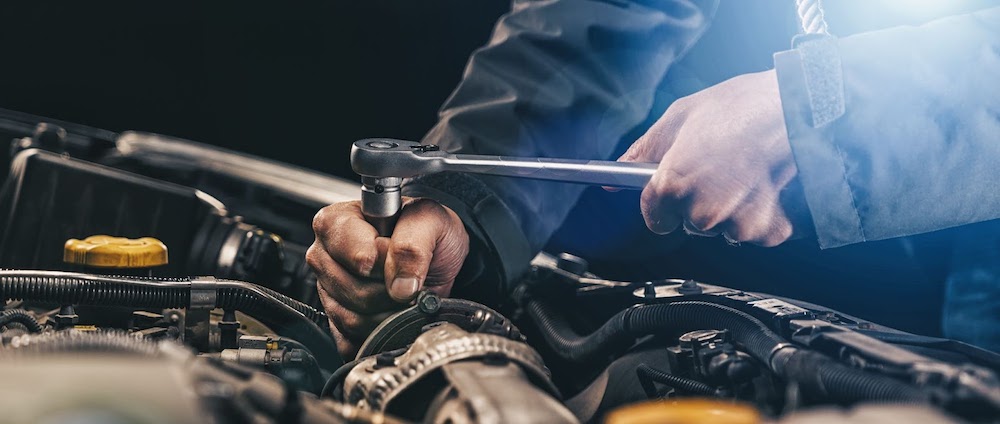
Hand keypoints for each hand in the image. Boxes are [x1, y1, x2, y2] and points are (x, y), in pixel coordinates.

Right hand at [306, 197, 468, 356]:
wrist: (438, 259)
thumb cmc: (427, 233)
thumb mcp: (430, 220)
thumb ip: (412, 244)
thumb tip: (400, 285)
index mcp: (338, 221)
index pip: (356, 255)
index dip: (384, 262)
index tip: (398, 258)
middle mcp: (325, 254)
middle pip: (353, 289)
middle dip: (390, 289)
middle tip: (407, 277)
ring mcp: (328, 289)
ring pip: (353, 318)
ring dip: (389, 311)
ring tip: (403, 293)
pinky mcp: (336, 319)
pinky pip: (351, 339)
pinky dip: (380, 332)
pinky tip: (393, 312)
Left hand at [618, 70, 809, 246]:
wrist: (798, 108)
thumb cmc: (740, 108)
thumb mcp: (678, 119)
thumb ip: (643, 153)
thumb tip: (613, 178)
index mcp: (673, 184)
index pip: (654, 216)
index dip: (663, 202)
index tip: (674, 192)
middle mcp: (702, 211)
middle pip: (689, 223)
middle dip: (699, 202)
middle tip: (720, 169)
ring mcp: (736, 224)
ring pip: (721, 229)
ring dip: (729, 210)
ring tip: (745, 172)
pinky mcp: (767, 230)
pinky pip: (754, 232)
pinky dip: (760, 215)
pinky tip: (765, 185)